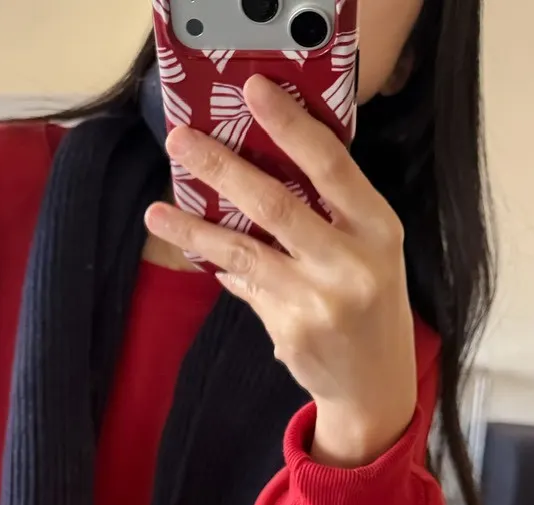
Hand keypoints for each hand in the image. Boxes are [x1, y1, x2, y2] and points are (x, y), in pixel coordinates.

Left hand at [144, 74, 417, 467]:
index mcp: (377, 228)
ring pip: (244, 251)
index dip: (289, 125)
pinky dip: (223, 267)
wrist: (374, 385)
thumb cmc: (369, 303)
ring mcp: (318, 301)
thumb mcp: (368, 250)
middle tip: (180, 141)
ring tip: (156, 212)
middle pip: (275, 203)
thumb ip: (328, 212)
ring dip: (194, 228)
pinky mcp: (290, 330)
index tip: (253, 90)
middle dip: (222, 168)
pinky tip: (202, 252)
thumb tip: (257, 166)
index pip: (330, 165)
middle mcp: (351, 263)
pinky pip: (245, 286)